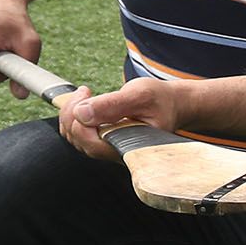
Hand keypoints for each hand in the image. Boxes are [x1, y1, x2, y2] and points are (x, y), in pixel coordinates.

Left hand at [60, 75, 192, 162]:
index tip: (87, 94)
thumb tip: (82, 113)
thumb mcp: (141, 95)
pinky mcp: (103, 142)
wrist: (173, 105)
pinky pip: (78, 134)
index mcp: (129, 147)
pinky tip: (85, 103)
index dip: (80, 120)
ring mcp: (108, 148)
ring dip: (71, 114)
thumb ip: (112, 104)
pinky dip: (75, 117)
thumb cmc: (162, 100)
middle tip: (84, 92)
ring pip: (75, 138)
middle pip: (78, 140)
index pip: (90, 143)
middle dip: (72, 113)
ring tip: (85, 95)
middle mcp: (116, 152)